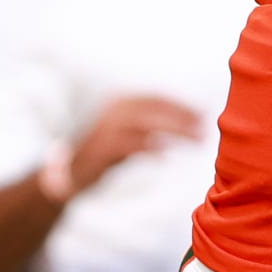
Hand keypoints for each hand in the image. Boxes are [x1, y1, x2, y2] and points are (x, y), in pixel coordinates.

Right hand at [68, 95, 204, 193]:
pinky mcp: (101, 149)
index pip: (156, 99)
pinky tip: (165, 155)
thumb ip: (151, 127)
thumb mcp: (129, 135)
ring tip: (195, 140)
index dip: (181, 106)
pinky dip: (149, 148)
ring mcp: (106, 128)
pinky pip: (129, 145)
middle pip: (155, 109)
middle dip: (182, 117)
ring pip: (147, 124)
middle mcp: (113, 110)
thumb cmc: (104, 152)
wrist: (67, 173)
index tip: (203, 115)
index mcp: (120, 102)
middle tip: (204, 128)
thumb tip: (186, 124)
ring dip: (174, 131)